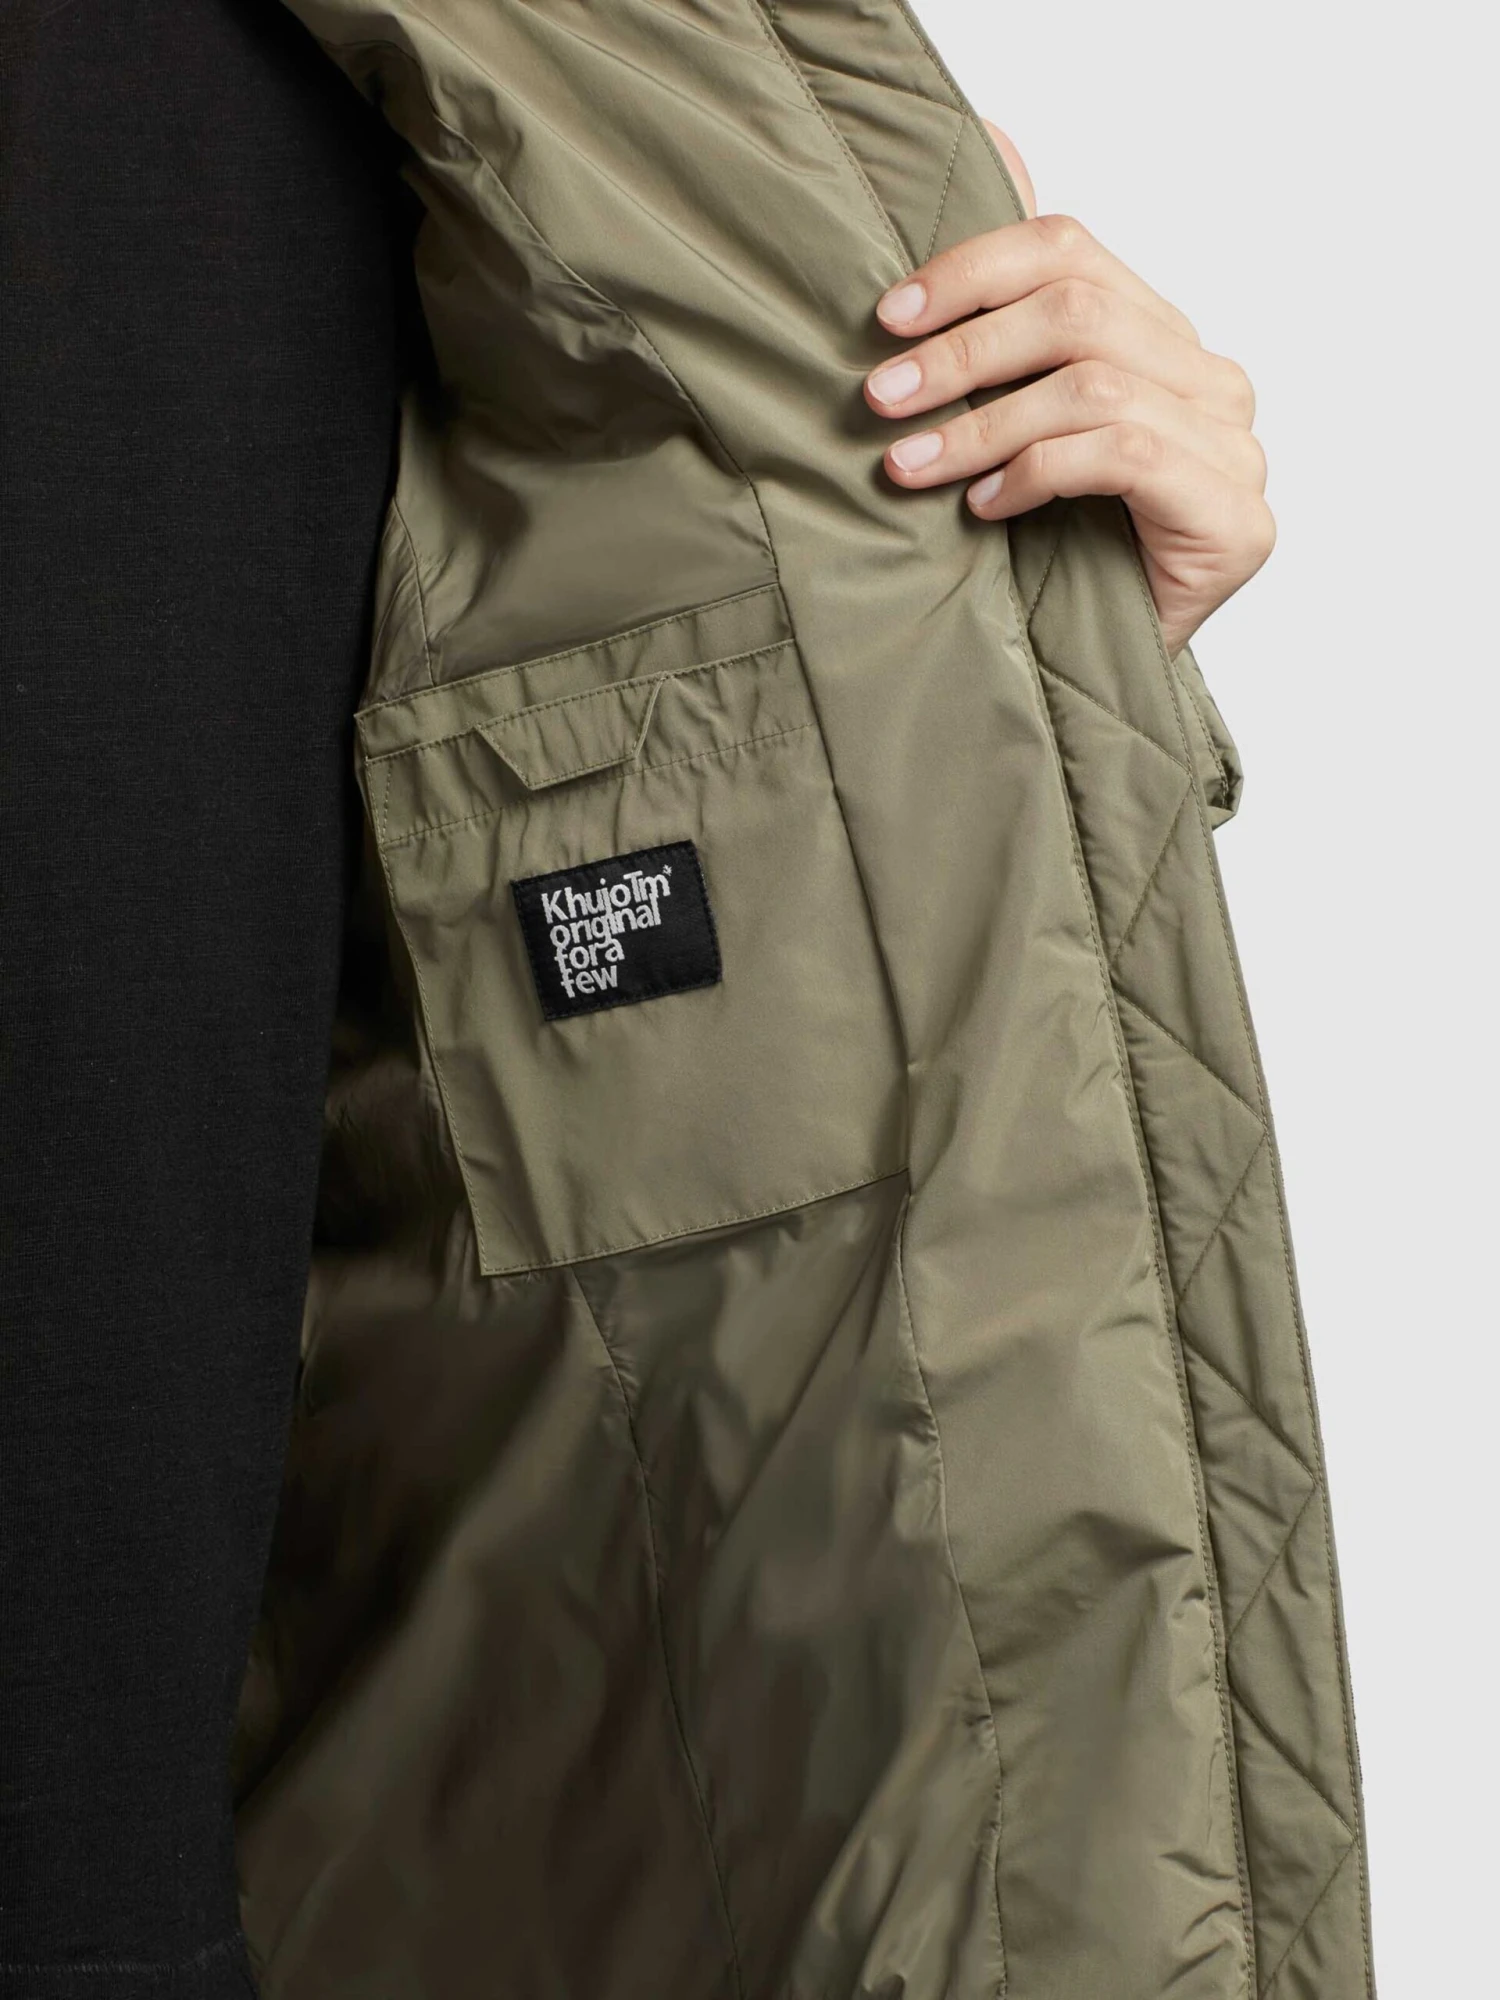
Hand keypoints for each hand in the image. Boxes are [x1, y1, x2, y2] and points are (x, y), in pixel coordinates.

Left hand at [864, 124, 1273, 657]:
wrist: (1100, 682)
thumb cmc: (1046, 558)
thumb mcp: (1007, 436)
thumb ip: (999, 347)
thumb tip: (939, 238)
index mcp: (1163, 342)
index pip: (1071, 253)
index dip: (972, 270)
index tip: (887, 318)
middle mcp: (1212, 383)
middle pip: (1079, 311)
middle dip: (963, 353)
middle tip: (880, 400)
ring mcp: (1234, 450)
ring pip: (1094, 384)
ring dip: (981, 426)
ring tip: (909, 467)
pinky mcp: (1234, 517)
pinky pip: (1122, 454)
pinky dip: (1036, 472)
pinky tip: (982, 509)